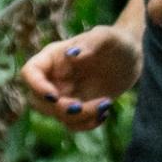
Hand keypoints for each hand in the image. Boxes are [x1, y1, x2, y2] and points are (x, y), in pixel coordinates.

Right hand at [23, 19, 139, 128]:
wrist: (131, 56)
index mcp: (52, 57)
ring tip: (105, 104)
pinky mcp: (79, 106)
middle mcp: (54, 77)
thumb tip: (71, 54)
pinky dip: (86, 124)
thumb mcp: (106, 37)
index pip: (30, 73)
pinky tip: (105, 113)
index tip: (54, 96)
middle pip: (38, 101)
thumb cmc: (115, 41)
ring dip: (78, 118)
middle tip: (81, 106)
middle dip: (58, 109)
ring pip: (56, 115)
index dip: (36, 87)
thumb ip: (89, 43)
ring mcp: (65, 94)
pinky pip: (72, 123)